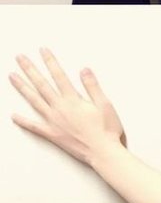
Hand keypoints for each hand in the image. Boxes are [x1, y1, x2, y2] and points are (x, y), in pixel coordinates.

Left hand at [10, 48, 125, 164]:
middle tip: (20, 58)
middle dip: (30, 69)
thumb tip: (84, 70)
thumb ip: (92, 86)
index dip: (50, 61)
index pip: (59, 75)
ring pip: (34, 100)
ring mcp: (54, 121)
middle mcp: (60, 108)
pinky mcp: (53, 134)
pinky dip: (23, 121)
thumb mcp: (105, 104)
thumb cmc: (107, 131)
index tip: (42, 50)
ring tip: (12, 76)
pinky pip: (34, 126)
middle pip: (42, 84)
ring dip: (22, 87)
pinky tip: (14, 116)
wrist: (103, 152)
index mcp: (73, 100)